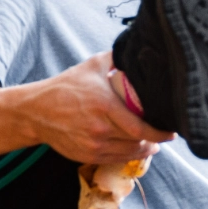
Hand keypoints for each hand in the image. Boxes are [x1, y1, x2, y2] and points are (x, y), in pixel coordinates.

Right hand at [28, 52, 172, 165]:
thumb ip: (115, 58)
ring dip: (142, 150)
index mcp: (104, 105)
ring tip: (150, 143)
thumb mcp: (91, 66)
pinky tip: (132, 149)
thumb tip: (136, 48)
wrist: (36, 111)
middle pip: (137, 142)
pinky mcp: (86, 156)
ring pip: (127, 153)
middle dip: (154, 141)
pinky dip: (127, 155)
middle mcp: (99, 128)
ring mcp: (92, 145)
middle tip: (163, 135)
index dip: (160, 133)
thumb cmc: (65, 86)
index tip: (172, 131)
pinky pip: (114, 159)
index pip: (140, 127)